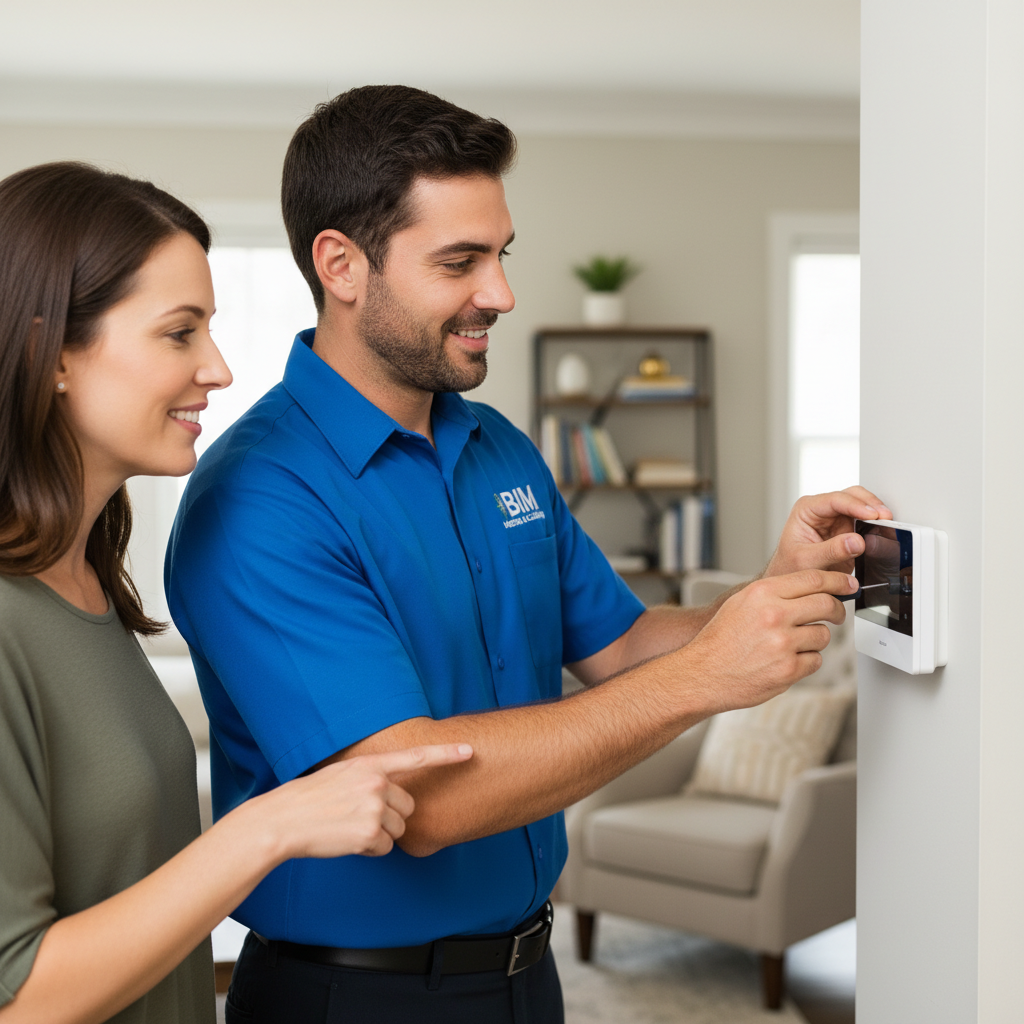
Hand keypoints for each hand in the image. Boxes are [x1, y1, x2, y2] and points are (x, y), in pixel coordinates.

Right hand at [259, 744, 472, 860]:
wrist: (283, 820)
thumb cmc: (308, 799)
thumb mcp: (341, 775)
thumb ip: (370, 779)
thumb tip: (391, 794)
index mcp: (370, 764)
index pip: (416, 757)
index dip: (446, 755)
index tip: (470, 752)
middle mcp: (377, 783)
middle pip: (408, 807)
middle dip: (391, 816)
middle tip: (359, 816)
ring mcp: (375, 808)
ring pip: (398, 829)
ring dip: (380, 834)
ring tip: (349, 827)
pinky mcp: (371, 833)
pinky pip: (385, 847)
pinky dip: (370, 849)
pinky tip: (347, 840)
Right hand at [682, 569, 857, 714]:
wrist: (703, 673)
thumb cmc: (720, 639)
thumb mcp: (741, 603)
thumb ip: (775, 593)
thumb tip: (811, 587)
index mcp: (762, 593)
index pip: (813, 579)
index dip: (837, 580)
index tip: (847, 583)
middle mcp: (774, 615)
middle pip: (826, 604)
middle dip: (837, 610)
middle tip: (836, 615)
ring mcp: (783, 643)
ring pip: (823, 635)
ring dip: (814, 639)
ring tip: (791, 644)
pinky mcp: (789, 669)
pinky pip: (816, 660)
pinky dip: (805, 661)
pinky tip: (785, 660)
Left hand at [765, 486, 892, 576]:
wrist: (794, 580)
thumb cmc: (791, 567)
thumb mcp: (807, 561)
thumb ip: (831, 551)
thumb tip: (856, 541)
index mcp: (806, 510)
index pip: (834, 500)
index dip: (856, 505)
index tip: (872, 514)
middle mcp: (822, 510)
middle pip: (851, 495)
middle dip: (870, 504)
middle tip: (884, 517)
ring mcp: (836, 518)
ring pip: (862, 505)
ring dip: (876, 512)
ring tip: (887, 523)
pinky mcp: (848, 530)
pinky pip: (866, 522)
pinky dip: (876, 524)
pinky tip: (883, 531)